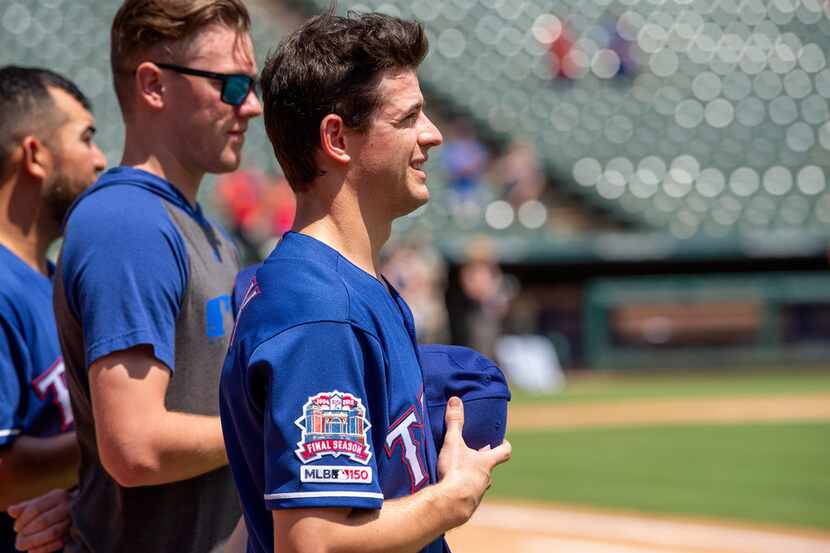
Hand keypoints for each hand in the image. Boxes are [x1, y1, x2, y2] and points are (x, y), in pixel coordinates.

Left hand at [7, 488, 72, 552]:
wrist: (82, 510)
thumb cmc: (56, 506)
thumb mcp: (43, 502)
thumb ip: (26, 506)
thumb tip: (10, 511)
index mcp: (58, 496)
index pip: (35, 508)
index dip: (22, 520)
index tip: (16, 528)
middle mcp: (68, 506)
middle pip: (43, 521)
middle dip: (27, 532)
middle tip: (18, 540)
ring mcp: (74, 520)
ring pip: (52, 532)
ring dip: (34, 541)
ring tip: (22, 546)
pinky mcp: (76, 533)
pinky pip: (59, 542)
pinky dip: (44, 549)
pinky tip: (33, 551)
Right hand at [436, 396, 510, 525]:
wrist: (451, 505)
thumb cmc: (456, 472)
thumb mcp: (453, 444)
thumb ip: (455, 422)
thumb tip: (455, 400)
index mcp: (487, 462)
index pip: (504, 452)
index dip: (504, 445)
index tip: (501, 441)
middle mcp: (486, 478)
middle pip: (489, 468)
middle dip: (481, 461)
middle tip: (471, 454)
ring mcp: (478, 493)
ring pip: (478, 482)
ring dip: (471, 477)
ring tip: (457, 472)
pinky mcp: (468, 505)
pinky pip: (467, 495)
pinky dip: (461, 491)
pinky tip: (450, 489)